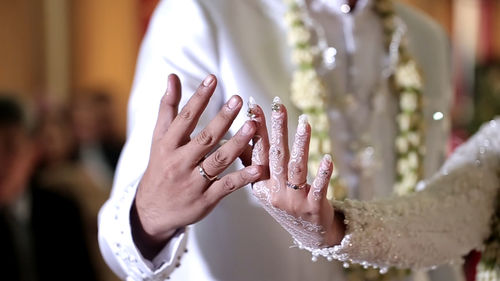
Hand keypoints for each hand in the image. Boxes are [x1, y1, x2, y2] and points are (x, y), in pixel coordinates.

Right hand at [131, 74, 262, 257]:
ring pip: (218, 161)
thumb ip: (168, 108)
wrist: (151, 210)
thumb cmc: (160, 167)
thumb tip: (172, 77)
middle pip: (205, 138)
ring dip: (237, 144)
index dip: (198, 98)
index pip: (185, 118)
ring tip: (253, 126)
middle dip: (222, 119)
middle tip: (238, 100)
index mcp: (168, 145)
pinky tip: (258, 168)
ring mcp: (194, 182)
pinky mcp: (205, 199)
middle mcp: (180, 162)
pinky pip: (226, 187)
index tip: (212, 79)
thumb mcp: (159, 138)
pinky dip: (242, 178)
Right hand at [249, 97, 343, 249]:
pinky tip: (327, 158)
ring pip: (296, 168)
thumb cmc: (286, 204)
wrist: (310, 234)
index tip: (254, 106)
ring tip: (305, 122)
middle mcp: (275, 191)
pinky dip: (323, 173)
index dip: (256, 130)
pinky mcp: (313, 207)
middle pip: (276, 156)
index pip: (258, 152)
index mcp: (261, 184)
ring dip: (301, 144)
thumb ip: (253, 163)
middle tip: (278, 106)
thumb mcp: (265, 186)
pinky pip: (319, 188)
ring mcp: (294, 200)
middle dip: (277, 130)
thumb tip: (238, 137)